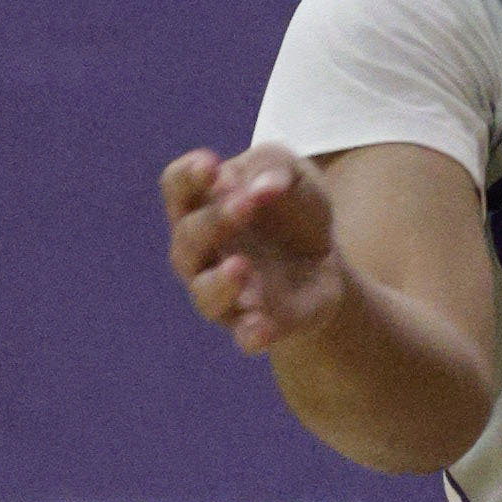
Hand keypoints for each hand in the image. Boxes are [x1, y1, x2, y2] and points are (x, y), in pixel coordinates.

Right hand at [162, 145, 350, 364]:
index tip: (212, 165)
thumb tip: (262, 188)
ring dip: (220, 282)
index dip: (188, 176)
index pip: (177, 187)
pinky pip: (244, 336)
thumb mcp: (294, 173)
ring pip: (206, 293)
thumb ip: (275, 168)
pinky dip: (250, 333)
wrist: (325, 258)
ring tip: (240, 266)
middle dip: (214, 220)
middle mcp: (201, 252)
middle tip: (245, 203)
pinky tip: (261, 327)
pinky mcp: (257, 324)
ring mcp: (225, 292)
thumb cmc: (291, 207)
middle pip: (189, 237)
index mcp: (201, 204)